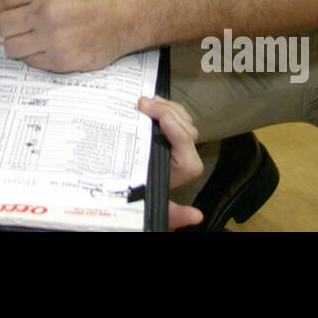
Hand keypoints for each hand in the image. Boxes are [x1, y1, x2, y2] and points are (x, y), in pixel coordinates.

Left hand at [0, 0, 137, 71]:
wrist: (127, 16)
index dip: (3, 6)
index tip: (8, 10)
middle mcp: (46, 11)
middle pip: (3, 25)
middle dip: (7, 26)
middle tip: (17, 26)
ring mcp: (53, 38)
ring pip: (12, 47)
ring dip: (18, 43)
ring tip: (30, 38)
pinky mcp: (60, 60)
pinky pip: (30, 61)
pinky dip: (35, 55)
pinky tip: (48, 46)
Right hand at [138, 95, 204, 229]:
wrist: (121, 194)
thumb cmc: (135, 198)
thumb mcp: (147, 209)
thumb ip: (171, 214)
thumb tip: (196, 216)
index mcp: (178, 174)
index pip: (187, 154)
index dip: (178, 133)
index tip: (161, 118)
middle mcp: (181, 158)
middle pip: (186, 131)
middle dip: (167, 113)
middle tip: (142, 104)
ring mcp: (176, 144)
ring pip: (183, 120)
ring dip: (167, 107)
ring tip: (146, 102)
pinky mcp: (168, 134)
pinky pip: (176, 116)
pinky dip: (166, 106)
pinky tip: (152, 102)